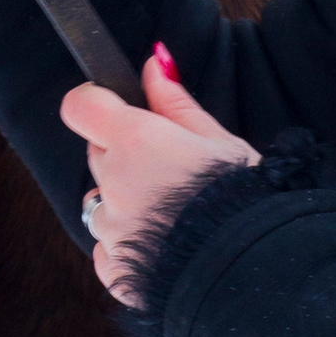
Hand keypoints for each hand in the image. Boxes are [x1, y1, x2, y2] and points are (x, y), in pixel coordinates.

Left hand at [66, 44, 258, 302]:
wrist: (253, 271)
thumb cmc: (244, 201)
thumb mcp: (220, 141)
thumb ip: (177, 102)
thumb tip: (154, 64)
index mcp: (135, 142)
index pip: (81, 106)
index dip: (96, 103)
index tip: (118, 109)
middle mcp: (113, 184)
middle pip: (98, 154)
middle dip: (124, 153)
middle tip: (172, 166)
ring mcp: (110, 231)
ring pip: (100, 204)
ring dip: (124, 202)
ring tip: (172, 213)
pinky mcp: (116, 272)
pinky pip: (105, 250)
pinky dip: (125, 246)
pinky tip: (162, 246)